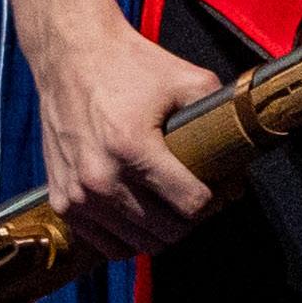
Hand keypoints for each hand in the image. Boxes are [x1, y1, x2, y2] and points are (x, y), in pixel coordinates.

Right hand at [28, 7, 219, 258]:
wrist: (70, 57)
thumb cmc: (130, 65)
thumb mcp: (185, 78)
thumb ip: (218, 113)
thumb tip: (240, 157)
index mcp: (133, 148)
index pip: (189, 205)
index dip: (214, 199)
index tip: (220, 187)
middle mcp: (101, 179)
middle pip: (165, 232)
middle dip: (191, 219)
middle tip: (199, 196)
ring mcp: (78, 195)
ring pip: (136, 245)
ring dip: (161, 232)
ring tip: (172, 206)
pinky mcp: (61, 202)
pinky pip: (104, 244)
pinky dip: (128, 238)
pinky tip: (142, 215)